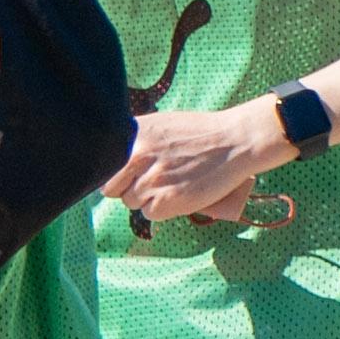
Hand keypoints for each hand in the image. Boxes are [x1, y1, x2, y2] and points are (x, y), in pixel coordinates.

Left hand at [107, 106, 288, 226]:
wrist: (236, 142)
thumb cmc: (200, 133)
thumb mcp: (160, 125)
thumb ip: (134, 140)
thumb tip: (111, 159)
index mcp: (133, 135)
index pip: (103, 166)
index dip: (115, 173)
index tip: (126, 175)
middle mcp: (138, 156)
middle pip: (112, 188)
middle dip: (127, 188)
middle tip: (151, 181)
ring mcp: (152, 179)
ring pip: (131, 202)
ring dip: (147, 199)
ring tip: (170, 185)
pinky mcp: (168, 200)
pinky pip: (150, 214)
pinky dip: (162, 209)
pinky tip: (177, 195)